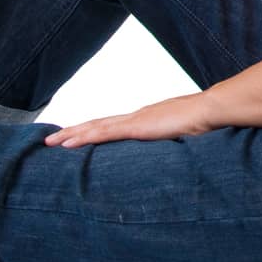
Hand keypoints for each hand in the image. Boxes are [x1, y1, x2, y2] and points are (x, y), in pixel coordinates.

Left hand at [43, 93, 217, 148]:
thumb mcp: (186, 136)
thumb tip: (179, 151)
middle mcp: (137, 117)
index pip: (114, 125)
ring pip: (95, 127)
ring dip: (72, 134)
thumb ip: (177, 142)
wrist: (211, 110)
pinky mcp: (136, 127)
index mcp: (148, 119)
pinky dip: (84, 137)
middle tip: (51, 139)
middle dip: (74, 131)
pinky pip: (104, 133)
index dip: (94, 129)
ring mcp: (135, 120)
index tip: (77, 135)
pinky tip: (69, 143)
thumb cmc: (205, 122)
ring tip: (51, 142)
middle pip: (98, 124)